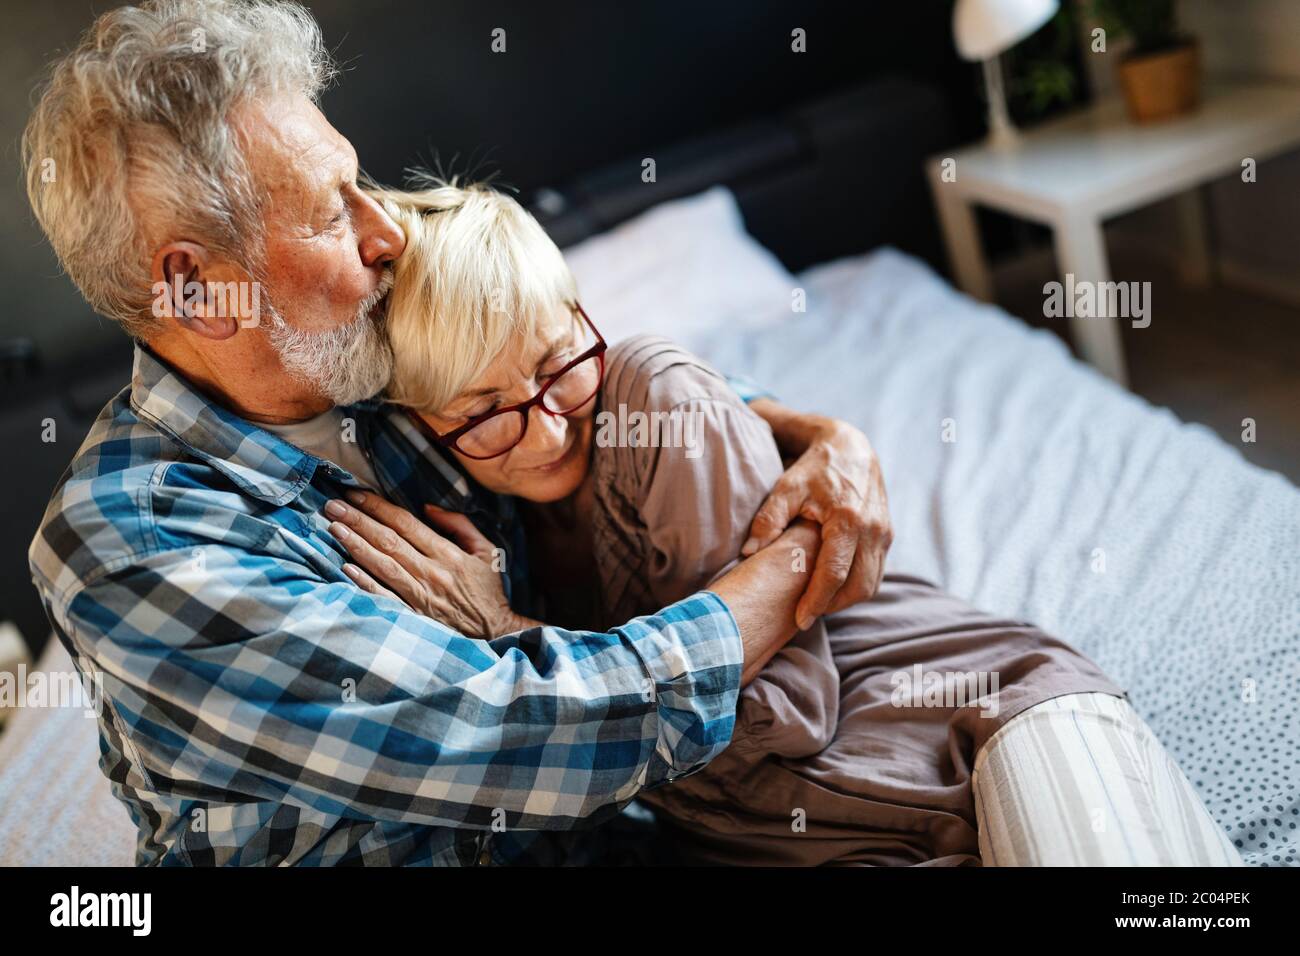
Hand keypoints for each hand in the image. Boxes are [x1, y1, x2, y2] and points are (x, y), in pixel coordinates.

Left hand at [324, 490, 529, 637]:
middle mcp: (432, 572)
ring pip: (383, 566)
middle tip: (333, 506)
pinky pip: (385, 598)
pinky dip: (365, 583)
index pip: (407, 524)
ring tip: (334, 529)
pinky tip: (346, 568)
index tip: (356, 494)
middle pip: (389, 541)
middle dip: (359, 521)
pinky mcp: (414, 617)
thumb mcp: (487, 551)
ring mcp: (420, 596)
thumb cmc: (488, 590)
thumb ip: (460, 525)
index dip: (379, 507)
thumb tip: (428, 507)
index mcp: (448, 554)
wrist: (494, 633)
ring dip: (356, 546)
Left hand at [742, 415, 891, 628]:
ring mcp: (884, 532)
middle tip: (806, 615)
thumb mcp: (786, 487)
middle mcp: (872, 528)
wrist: (849, 446)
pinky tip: (833, 586)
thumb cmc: (813, 468)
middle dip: (833, 606)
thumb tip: (748, 552)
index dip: (817, 601)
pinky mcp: (887, 534)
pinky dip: (857, 586)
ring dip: (846, 599)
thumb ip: (768, 519)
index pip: (835, 573)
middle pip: (859, 586)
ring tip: (818, 602)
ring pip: (871, 583)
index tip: (799, 619)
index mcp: (848, 518)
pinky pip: (877, 572)